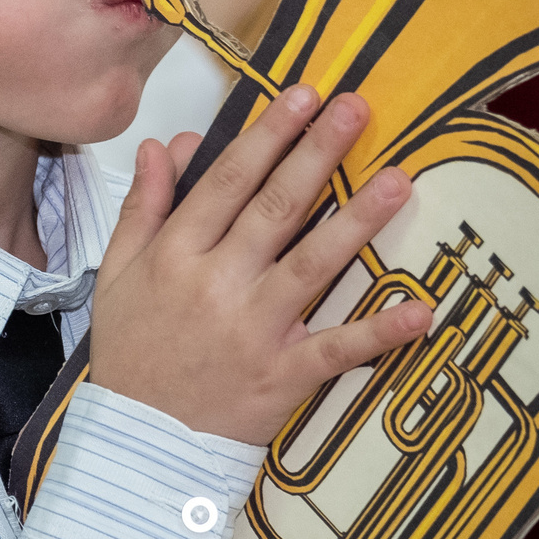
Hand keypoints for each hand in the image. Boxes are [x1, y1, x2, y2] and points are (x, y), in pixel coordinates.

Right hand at [89, 87, 427, 444]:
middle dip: (317, 153)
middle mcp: (217, 284)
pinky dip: (379, 333)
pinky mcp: (283, 376)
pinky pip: (336, 349)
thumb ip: (144, 206)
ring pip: (312, 264)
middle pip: (275, 208)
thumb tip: (167, 145)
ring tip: (397, 180)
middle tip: (356, 108)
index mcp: (177, 255)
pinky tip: (419, 310)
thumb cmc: (133, 352)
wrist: (139, 442)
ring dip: (357, 221)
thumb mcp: (118, 273)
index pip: (227, 182)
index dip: (267, 136)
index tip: (302, 96)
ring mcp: (254, 330)